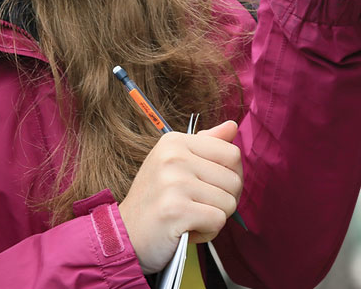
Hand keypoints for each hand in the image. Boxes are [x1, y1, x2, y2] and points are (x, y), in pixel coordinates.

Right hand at [118, 120, 243, 273]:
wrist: (126, 233)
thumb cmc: (156, 201)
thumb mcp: (176, 165)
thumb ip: (206, 144)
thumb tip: (232, 125)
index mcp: (173, 142)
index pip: (232, 154)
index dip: (229, 176)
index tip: (206, 187)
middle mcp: (173, 157)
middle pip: (234, 180)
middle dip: (223, 200)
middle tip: (195, 205)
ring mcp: (173, 183)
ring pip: (229, 203)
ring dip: (214, 218)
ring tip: (188, 217)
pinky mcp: (176, 209)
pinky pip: (218, 221)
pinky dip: (207, 232)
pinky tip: (185, 228)